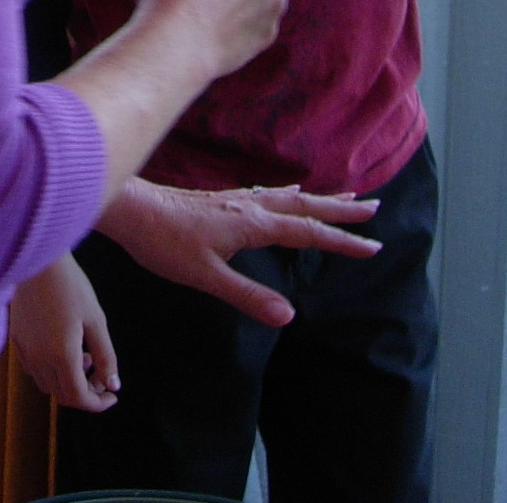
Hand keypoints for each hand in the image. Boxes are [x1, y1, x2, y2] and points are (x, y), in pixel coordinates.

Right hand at [9, 254, 119, 410]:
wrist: (39, 261)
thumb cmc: (71, 286)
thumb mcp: (96, 320)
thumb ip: (105, 356)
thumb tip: (113, 384)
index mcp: (61, 356)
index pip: (79, 398)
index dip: (98, 404)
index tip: (112, 396)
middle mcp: (39, 359)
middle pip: (62, 395)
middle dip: (85, 393)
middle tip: (101, 377)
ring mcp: (25, 350)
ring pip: (46, 384)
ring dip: (67, 382)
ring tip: (83, 358)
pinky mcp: (16, 339)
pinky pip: (33, 369)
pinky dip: (50, 370)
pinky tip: (61, 349)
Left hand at [97, 177, 380, 326]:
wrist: (131, 210)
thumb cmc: (164, 244)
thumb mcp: (206, 277)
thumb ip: (248, 296)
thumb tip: (289, 315)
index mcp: (253, 225)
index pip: (308, 233)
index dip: (342, 241)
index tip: (374, 246)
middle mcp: (251, 207)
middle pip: (306, 206)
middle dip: (341, 210)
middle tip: (375, 207)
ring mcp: (237, 201)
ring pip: (290, 196)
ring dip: (321, 198)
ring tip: (346, 196)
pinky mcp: (224, 201)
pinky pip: (270, 194)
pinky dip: (292, 193)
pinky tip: (291, 191)